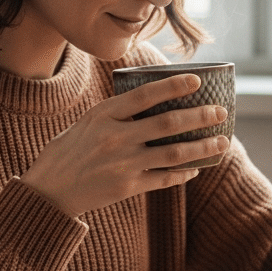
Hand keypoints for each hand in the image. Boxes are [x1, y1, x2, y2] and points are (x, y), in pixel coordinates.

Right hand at [19, 74, 228, 216]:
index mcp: (104, 115)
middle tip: (220, 112)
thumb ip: (118, 113)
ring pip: (173, 154)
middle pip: (167, 124)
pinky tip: (196, 168)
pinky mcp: (127, 187)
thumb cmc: (68, 151)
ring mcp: (123, 164)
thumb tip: (157, 102)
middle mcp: (115, 137)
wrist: (48, 190)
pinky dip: (183, 173)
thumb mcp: (88, 122)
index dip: (174, 86)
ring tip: (222, 142)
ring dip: (202, 147)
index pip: (146, 95)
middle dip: (199, 117)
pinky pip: (164, 179)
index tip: (197, 80)